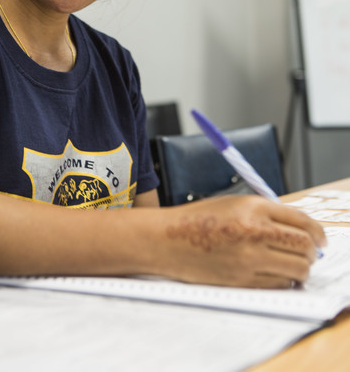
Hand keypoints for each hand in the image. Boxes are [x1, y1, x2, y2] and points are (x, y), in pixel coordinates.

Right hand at [156, 195, 325, 287]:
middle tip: (310, 253)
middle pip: (305, 246)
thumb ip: (266, 213)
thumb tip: (301, 230)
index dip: (318, 232)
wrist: (166, 239)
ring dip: (301, 268)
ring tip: (293, 265)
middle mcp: (254, 231)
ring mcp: (248, 258)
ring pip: (298, 269)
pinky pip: (279, 284)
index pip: (303, 221)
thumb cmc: (198, 219)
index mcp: (253, 207)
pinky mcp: (242, 280)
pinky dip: (283, 281)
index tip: (320, 239)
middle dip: (313, 252)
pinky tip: (274, 274)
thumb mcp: (233, 204)